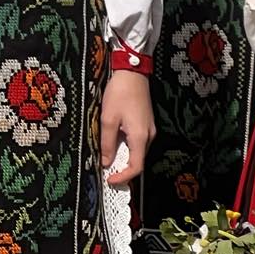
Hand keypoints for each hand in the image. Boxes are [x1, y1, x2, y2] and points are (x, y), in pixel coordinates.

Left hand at [100, 69, 154, 186]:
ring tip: (106, 158)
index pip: (136, 167)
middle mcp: (149, 136)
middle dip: (122, 168)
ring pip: (137, 151)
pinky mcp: (146, 123)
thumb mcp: (108, 119)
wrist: (132, 73)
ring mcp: (149, 129)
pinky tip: (114, 143)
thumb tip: (106, 163)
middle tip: (105, 171)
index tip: (109, 180)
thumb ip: (107, 143)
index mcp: (140, 137)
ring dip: (123, 157)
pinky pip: (137, 142)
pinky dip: (126, 147)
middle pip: (138, 160)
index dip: (123, 177)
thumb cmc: (119, 94)